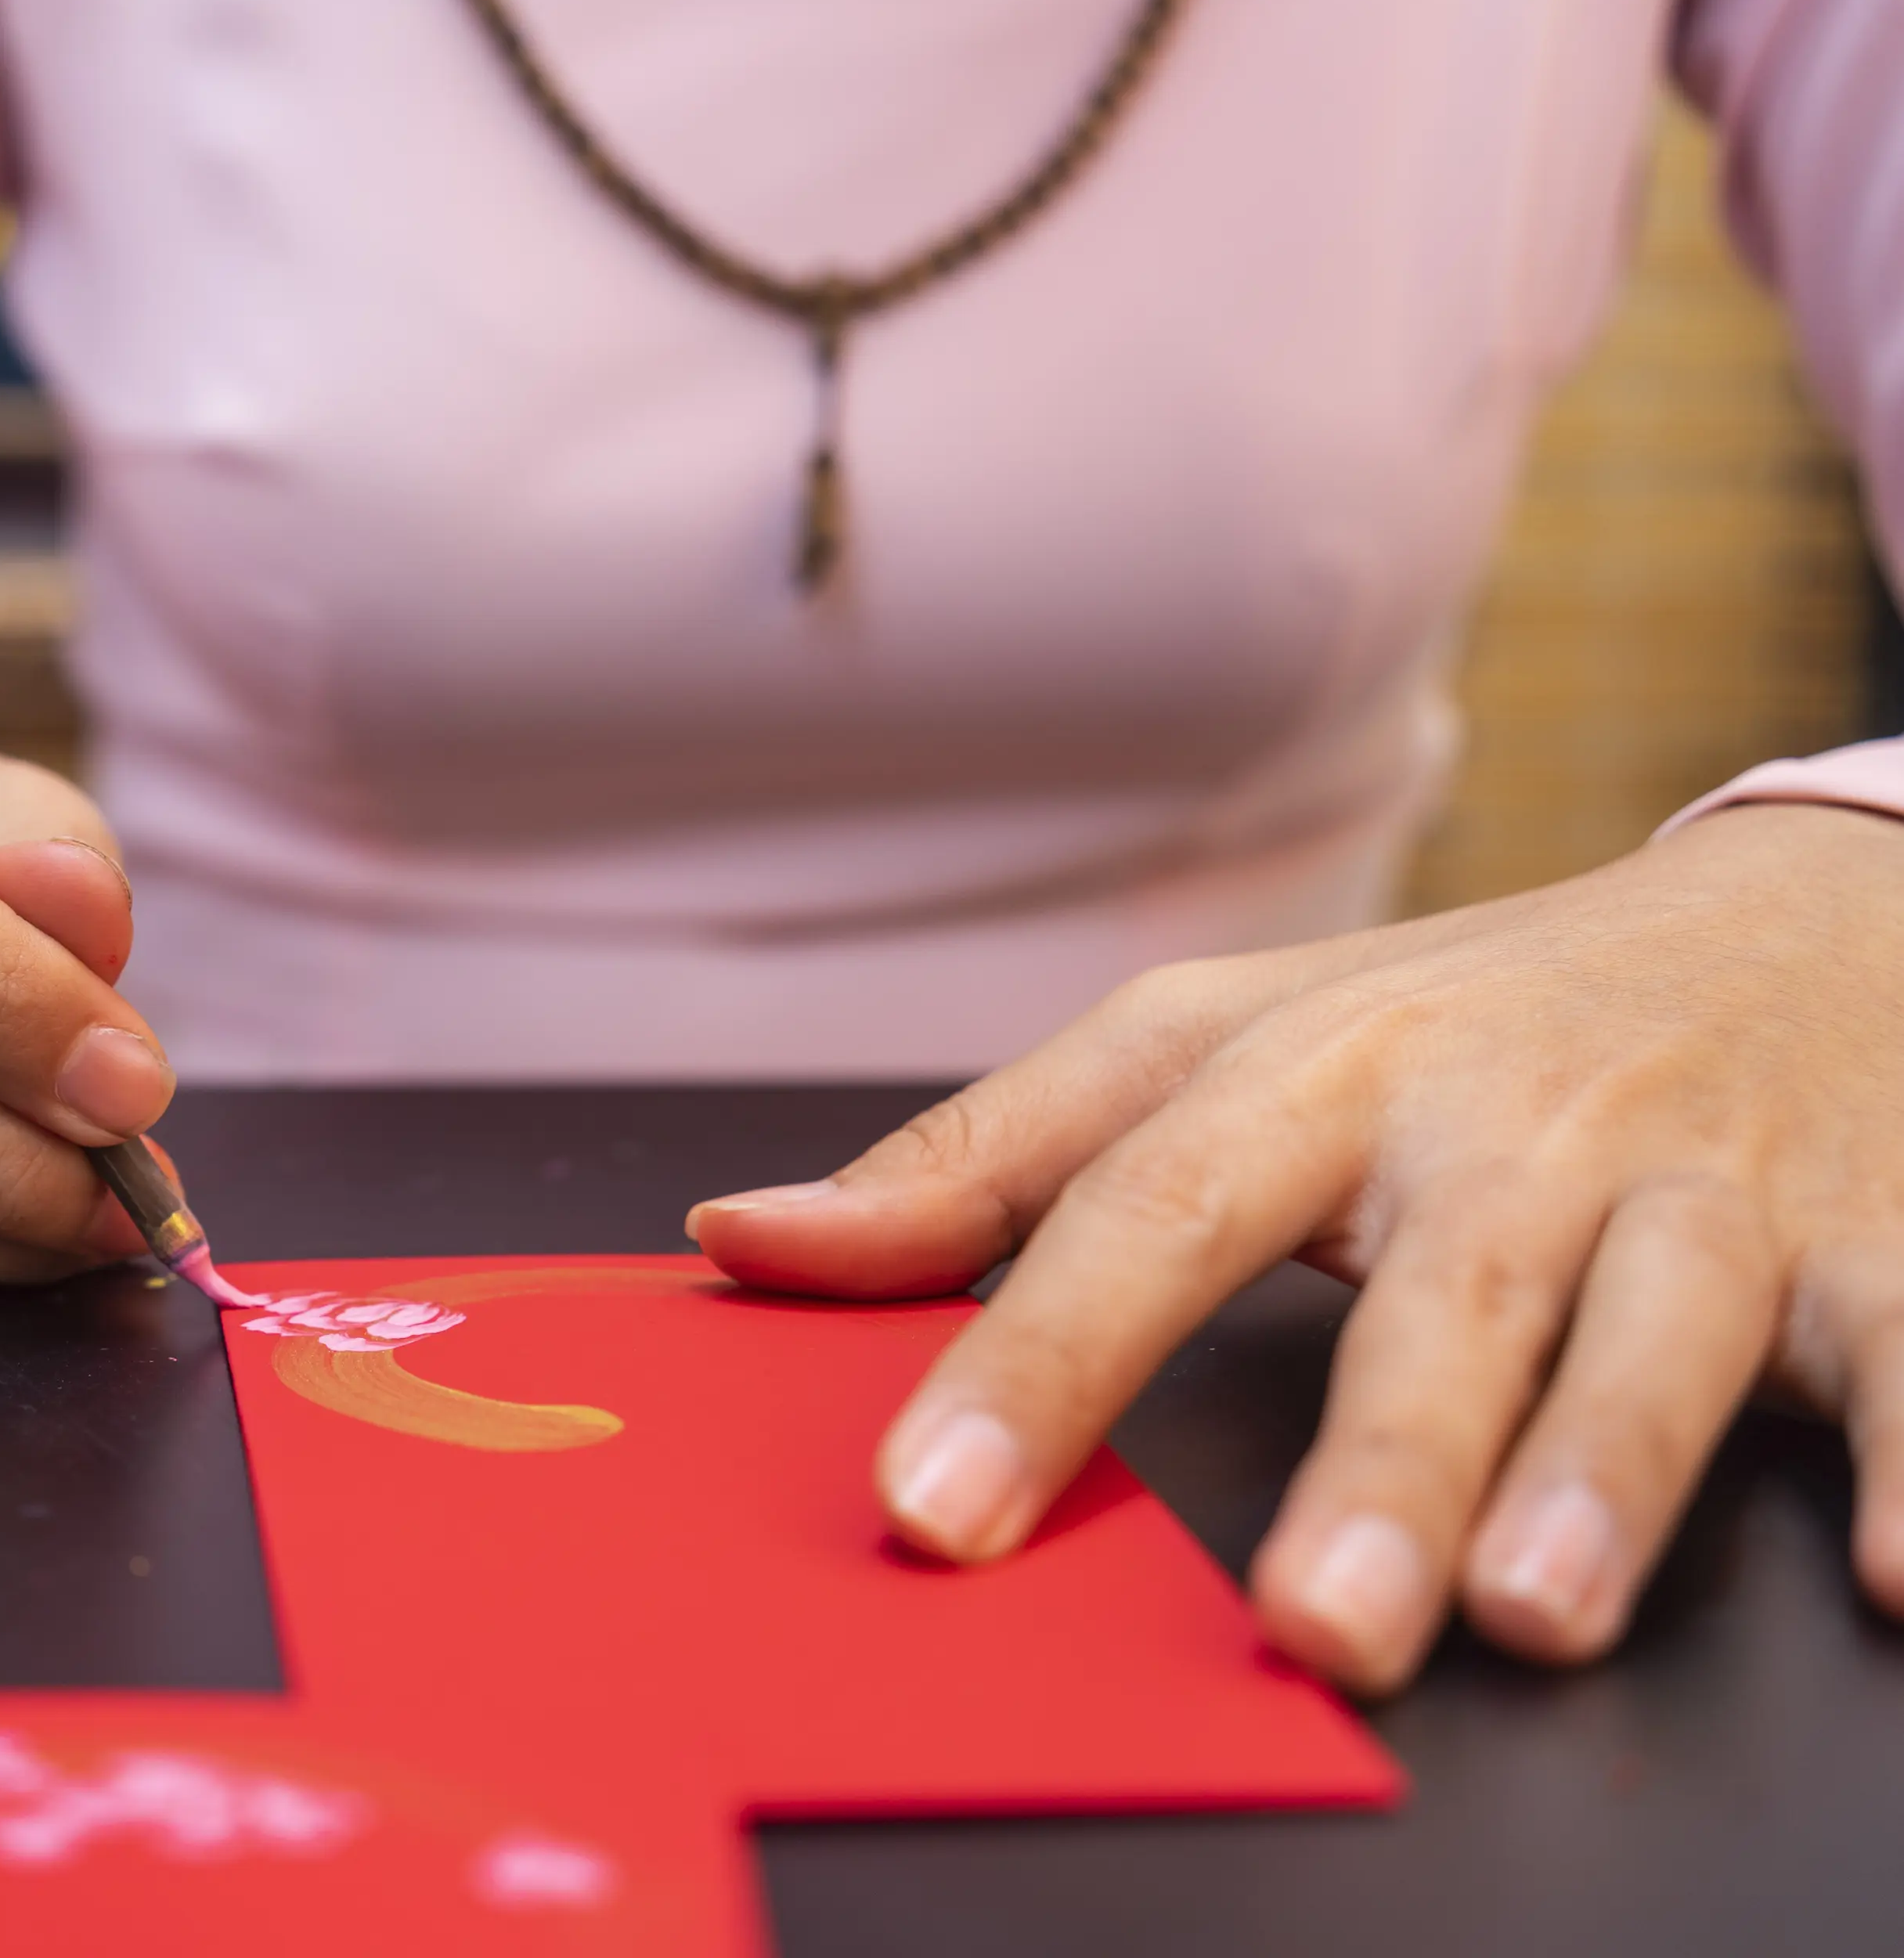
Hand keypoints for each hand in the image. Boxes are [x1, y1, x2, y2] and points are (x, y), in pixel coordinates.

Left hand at [690, 803, 1903, 1692]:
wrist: (1790, 915)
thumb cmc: (1453, 1018)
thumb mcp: (1209, 1045)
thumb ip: (984, 1160)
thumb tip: (747, 1243)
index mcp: (1320, 1069)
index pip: (1148, 1211)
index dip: (1035, 1358)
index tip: (932, 1506)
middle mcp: (1508, 1123)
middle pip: (1433, 1291)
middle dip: (1373, 1454)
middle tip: (1307, 1622)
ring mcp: (1703, 1180)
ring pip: (1663, 1323)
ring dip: (1603, 1466)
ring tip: (1528, 1607)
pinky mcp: (1882, 1239)